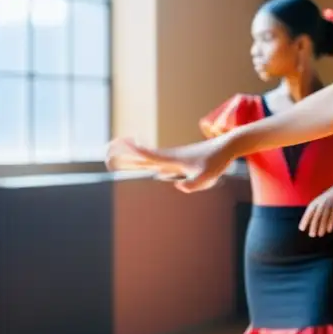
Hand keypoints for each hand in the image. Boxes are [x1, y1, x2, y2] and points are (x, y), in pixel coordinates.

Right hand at [105, 136, 234, 192]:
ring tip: (118, 159)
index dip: (130, 151)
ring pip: (149, 158)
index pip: (146, 154)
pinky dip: (149, 161)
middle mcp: (169, 158)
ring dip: (133, 158)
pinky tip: (150, 168)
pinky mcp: (181, 161)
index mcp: (171, 160)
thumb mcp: (206, 177)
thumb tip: (178, 187)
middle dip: (124, 155)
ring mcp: (174, 159)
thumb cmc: (216, 161)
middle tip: (105, 153)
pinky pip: (160, 162)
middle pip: (142, 156)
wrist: (227, 146)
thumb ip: (192, 184)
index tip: (114, 146)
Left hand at [298, 185, 332, 236]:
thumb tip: (304, 224)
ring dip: (322, 226)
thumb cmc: (323, 200)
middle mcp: (321, 203)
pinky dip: (331, 223)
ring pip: (325, 217)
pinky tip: (329, 230)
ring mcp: (329, 204)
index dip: (305, 220)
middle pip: (316, 216)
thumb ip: (312, 212)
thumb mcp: (317, 203)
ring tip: (320, 235)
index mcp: (314, 203)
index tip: (301, 228)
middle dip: (314, 225)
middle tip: (311, 235)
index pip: (308, 212)